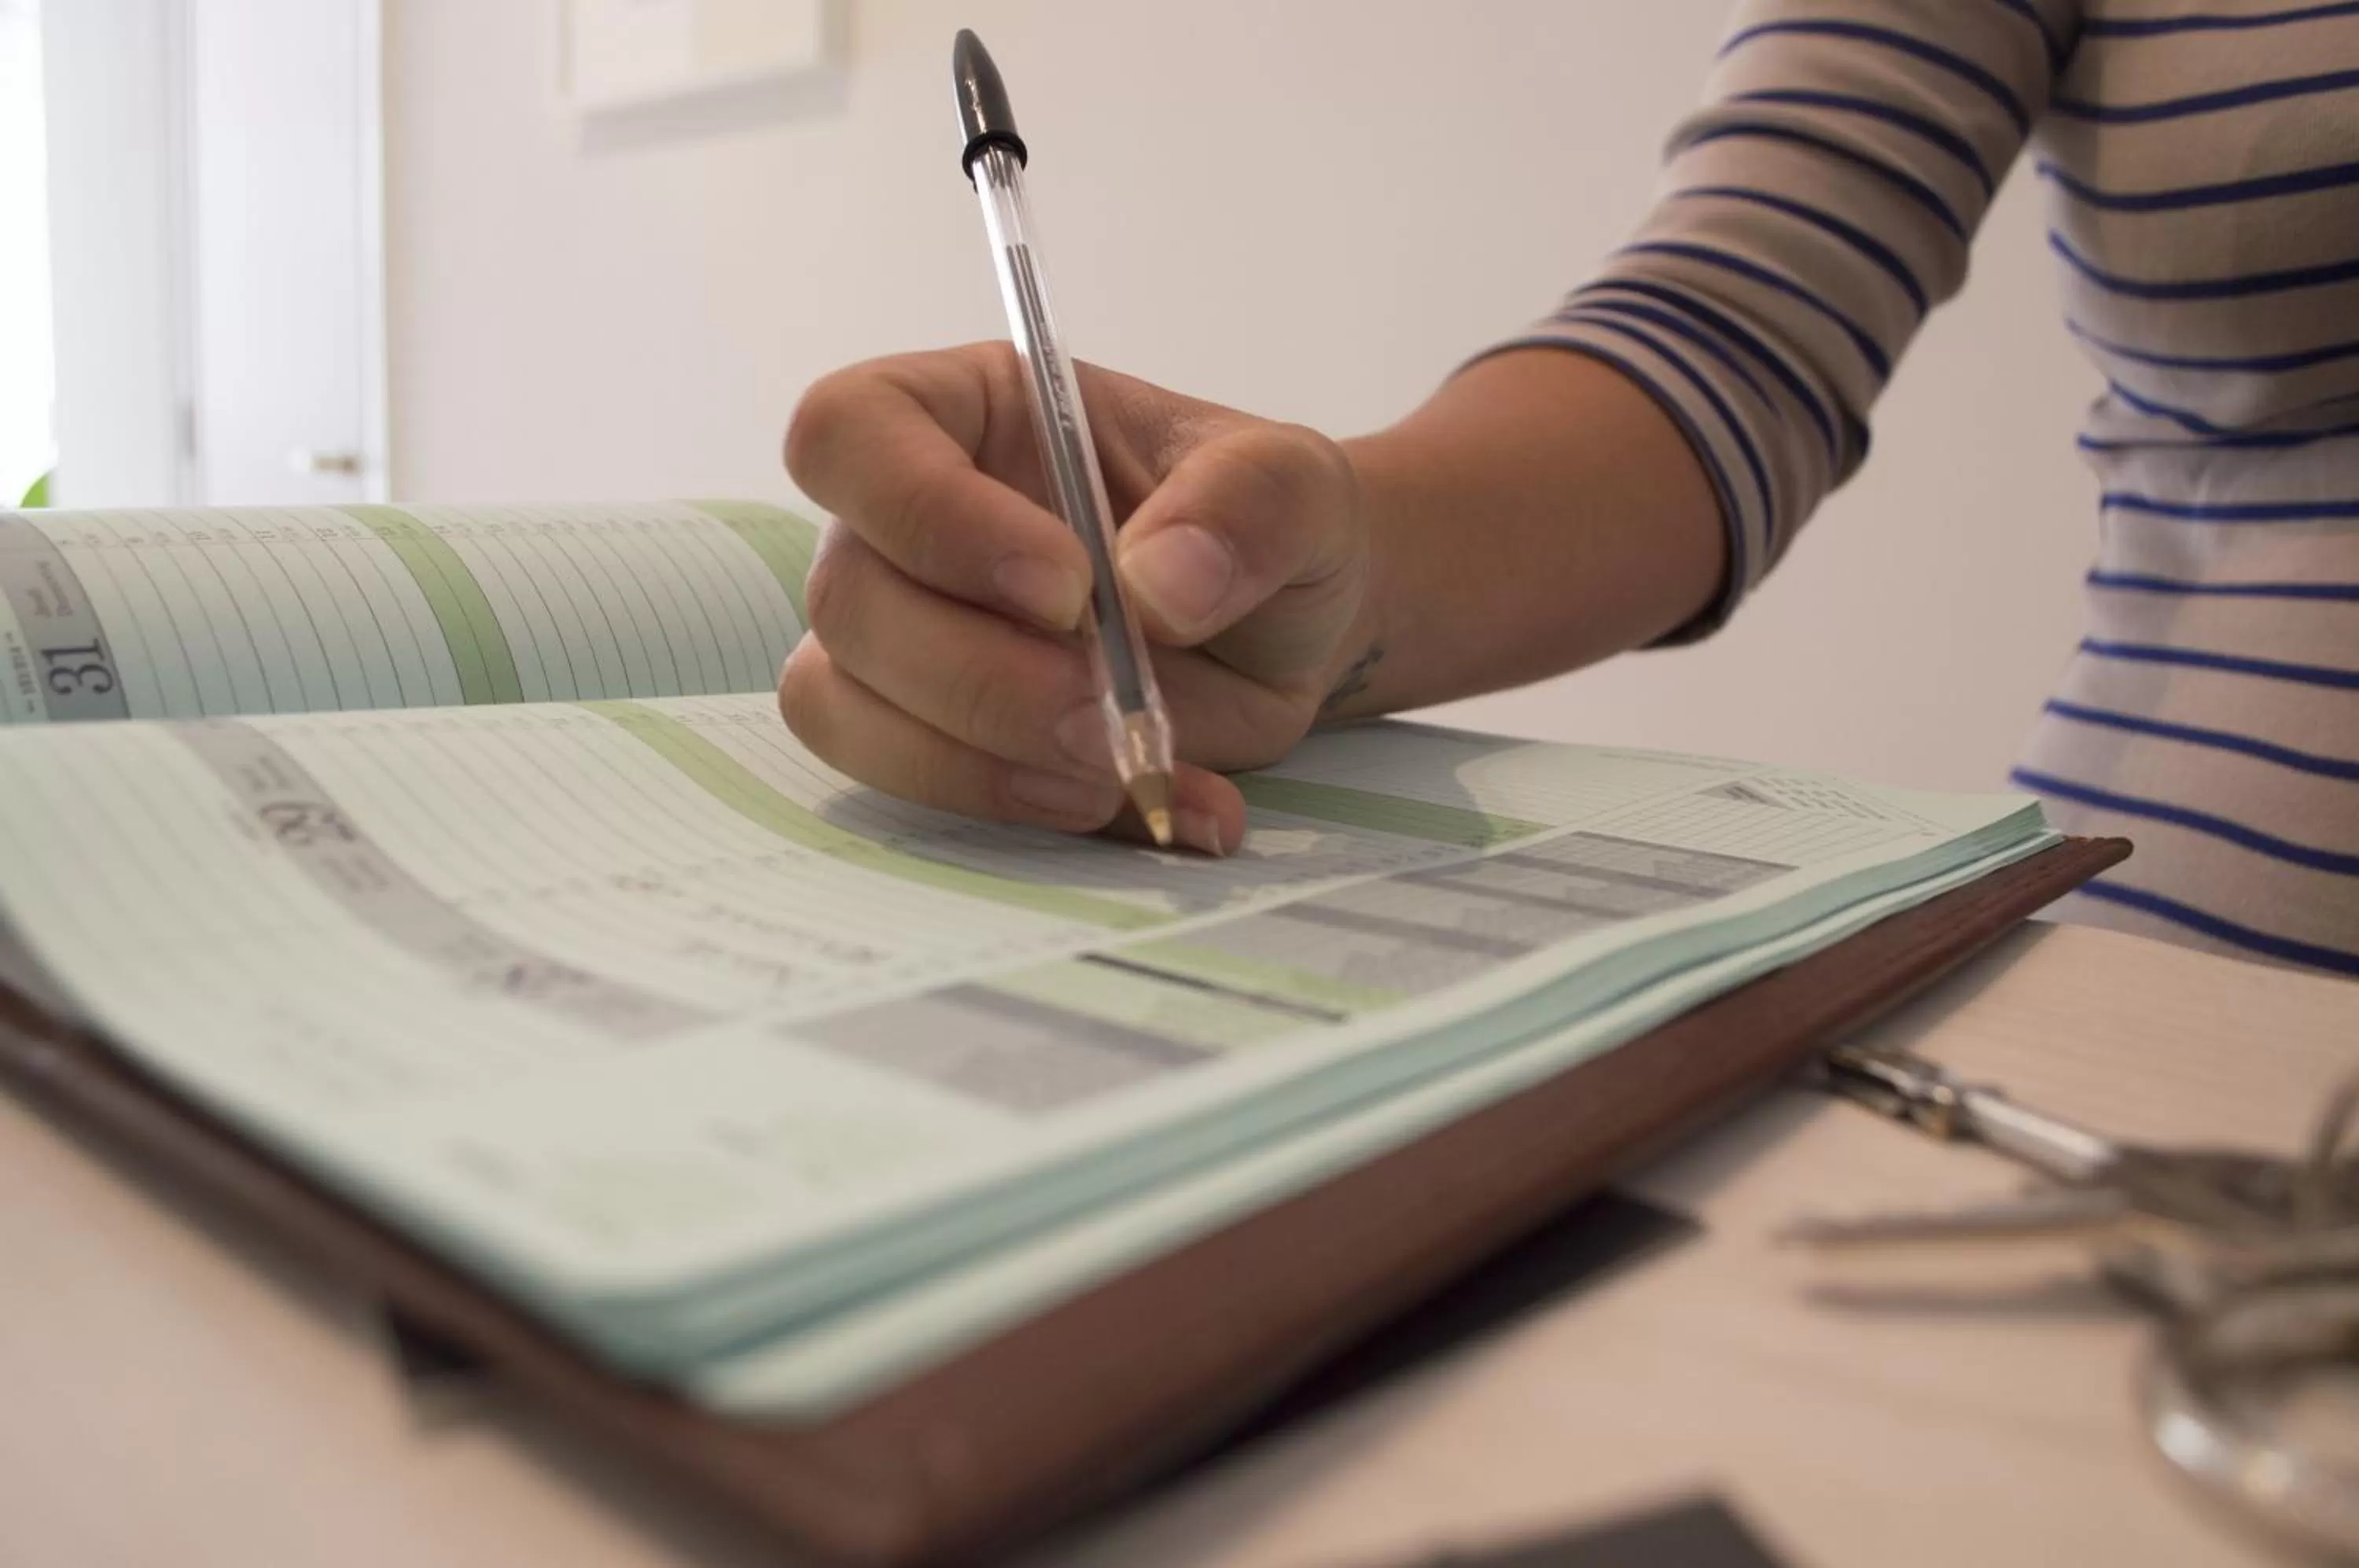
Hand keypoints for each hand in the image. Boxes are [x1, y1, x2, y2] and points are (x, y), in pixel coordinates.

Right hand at [779, 343, 1372, 855]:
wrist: (1285, 631)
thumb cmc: (1262, 525)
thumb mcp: (1298, 487)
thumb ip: (1248, 506)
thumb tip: (1158, 587)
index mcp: (962, 413)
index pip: (849, 433)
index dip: (928, 514)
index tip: (1066, 586)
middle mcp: (900, 523)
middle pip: (847, 597)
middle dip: (981, 676)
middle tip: (1106, 713)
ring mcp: (898, 637)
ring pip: (844, 707)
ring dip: (979, 759)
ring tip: (1120, 768)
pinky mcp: (926, 737)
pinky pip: (914, 790)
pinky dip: (1034, 813)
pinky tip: (1153, 807)